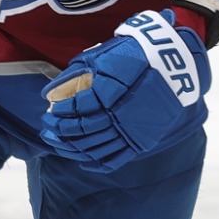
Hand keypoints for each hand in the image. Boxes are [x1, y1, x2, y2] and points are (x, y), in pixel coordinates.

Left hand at [40, 10, 210, 171]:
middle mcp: (120, 115)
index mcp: (110, 93)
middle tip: (47, 129)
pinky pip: (116, 158)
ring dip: (73, 148)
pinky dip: (97, 163)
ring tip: (58, 144)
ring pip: (96, 148)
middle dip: (60, 131)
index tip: (50, 111)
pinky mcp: (141, 140)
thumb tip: (52, 91)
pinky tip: (83, 162)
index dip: (60, 112)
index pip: (78, 109)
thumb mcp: (104, 56)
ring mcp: (131, 131)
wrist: (171, 63)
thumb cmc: (135, 55)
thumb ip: (78, 73)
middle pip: (83, 131)